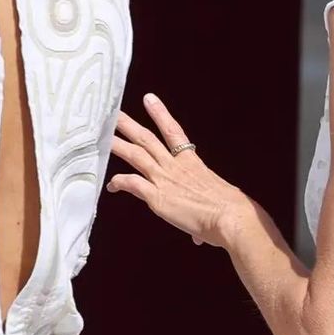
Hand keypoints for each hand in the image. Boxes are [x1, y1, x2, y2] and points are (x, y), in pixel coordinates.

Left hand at [107, 93, 253, 247]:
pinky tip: (111, 185)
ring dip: (117, 145)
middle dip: (129, 125)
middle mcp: (175, 167)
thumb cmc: (231, 210)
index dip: (160, 114)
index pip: (173, 131)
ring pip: (135, 155)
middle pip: (147, 139)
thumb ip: (204, 214)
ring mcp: (165, 180)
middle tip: (113, 112)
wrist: (231, 217)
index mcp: (191, 163)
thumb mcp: (219, 201)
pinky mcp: (157, 197)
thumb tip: (199, 235)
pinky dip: (120, 182)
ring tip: (102, 136)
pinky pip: (133, 184)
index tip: (149, 99)